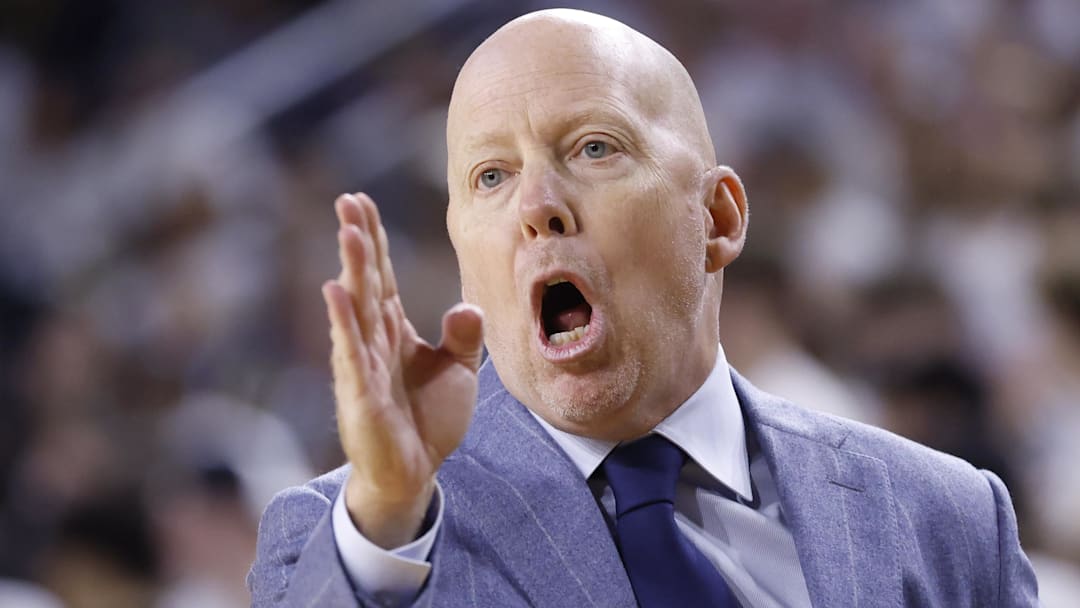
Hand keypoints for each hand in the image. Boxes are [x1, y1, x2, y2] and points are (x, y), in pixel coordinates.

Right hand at [323, 193, 483, 548]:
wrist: (412, 473)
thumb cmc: (427, 421)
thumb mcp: (457, 372)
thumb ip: (463, 337)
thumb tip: (468, 307)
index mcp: (392, 332)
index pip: (382, 278)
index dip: (375, 241)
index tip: (362, 202)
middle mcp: (372, 341)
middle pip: (366, 282)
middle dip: (358, 241)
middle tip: (348, 200)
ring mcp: (363, 365)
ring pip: (357, 308)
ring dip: (353, 269)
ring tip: (349, 231)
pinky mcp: (361, 393)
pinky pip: (353, 352)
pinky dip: (344, 321)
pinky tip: (335, 290)